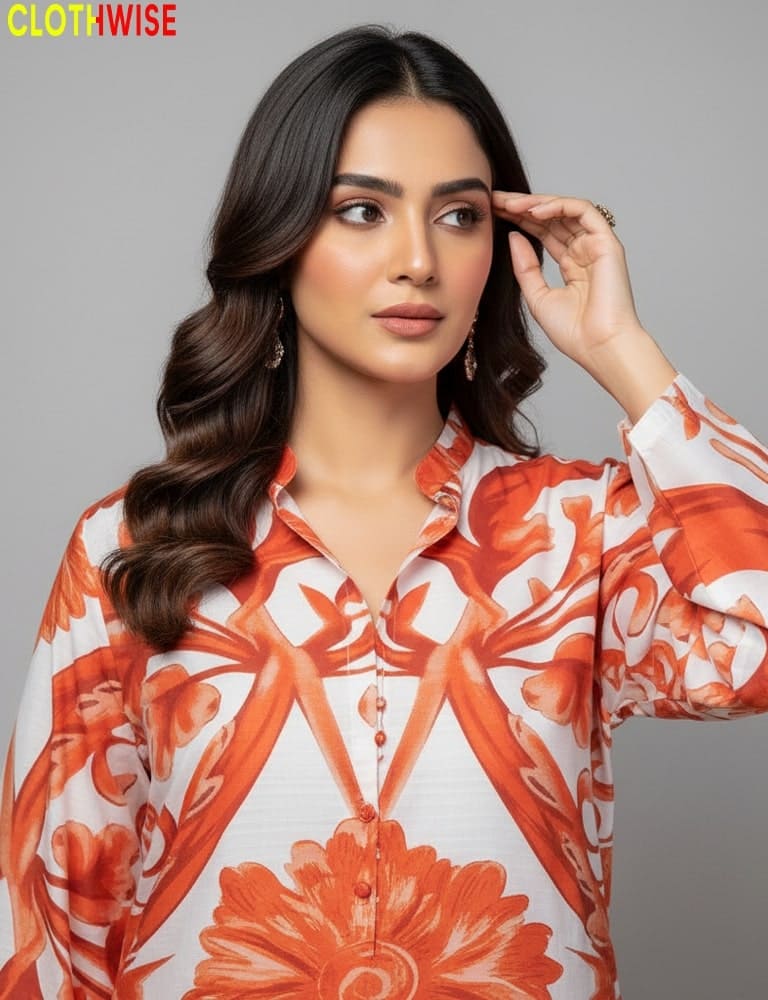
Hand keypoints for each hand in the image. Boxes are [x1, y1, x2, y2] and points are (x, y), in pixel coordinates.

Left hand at [491, 191, 645, 370]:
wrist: (599, 347)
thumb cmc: (574, 332)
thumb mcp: (537, 296)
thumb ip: (526, 267)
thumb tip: (514, 236)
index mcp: (571, 266)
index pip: (542, 233)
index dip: (518, 220)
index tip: (493, 212)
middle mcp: (585, 252)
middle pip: (552, 218)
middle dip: (523, 206)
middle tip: (496, 199)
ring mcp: (597, 246)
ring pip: (566, 210)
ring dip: (537, 203)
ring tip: (511, 204)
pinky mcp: (607, 242)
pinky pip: (584, 211)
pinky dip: (559, 206)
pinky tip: (535, 210)